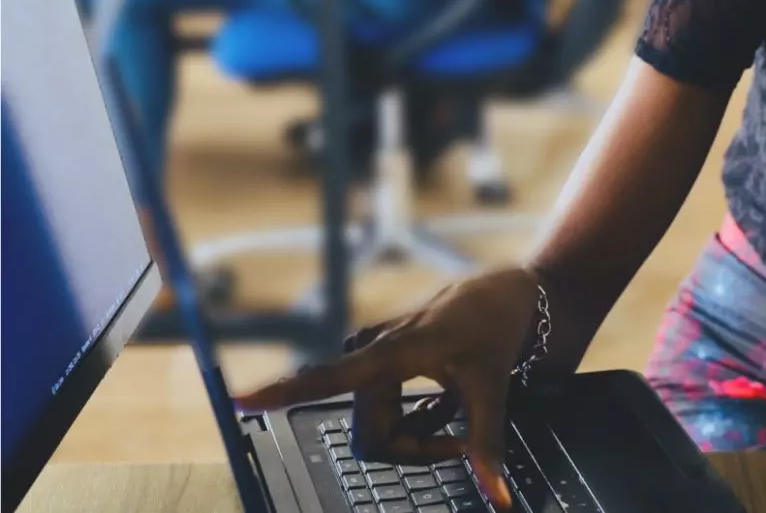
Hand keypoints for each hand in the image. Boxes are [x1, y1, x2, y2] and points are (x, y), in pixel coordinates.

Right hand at [234, 267, 541, 509]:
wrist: (506, 293)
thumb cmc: (495, 329)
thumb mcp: (493, 388)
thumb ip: (487, 445)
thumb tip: (500, 499)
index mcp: (392, 351)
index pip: (330, 377)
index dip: (283, 392)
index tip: (239, 399)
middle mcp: (372, 352)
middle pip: (371, 434)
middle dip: (415, 449)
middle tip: (461, 444)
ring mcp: (375, 356)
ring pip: (379, 429)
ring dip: (419, 436)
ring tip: (457, 413)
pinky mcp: (381, 359)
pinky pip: (386, 413)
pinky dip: (419, 421)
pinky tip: (446, 404)